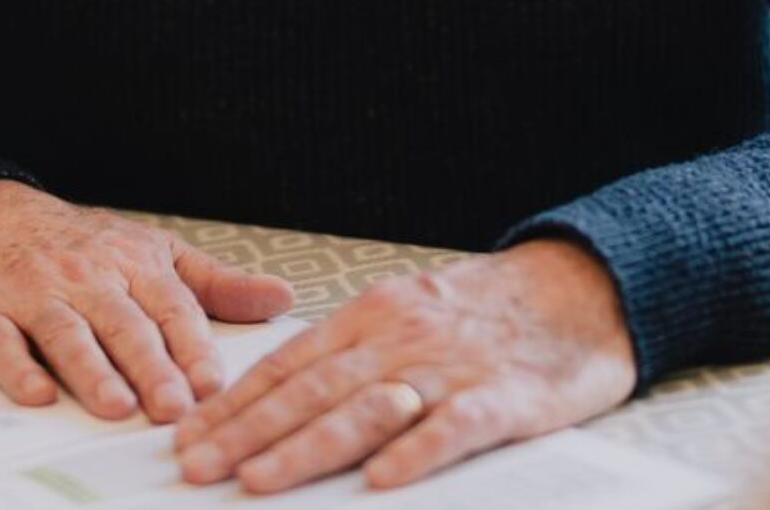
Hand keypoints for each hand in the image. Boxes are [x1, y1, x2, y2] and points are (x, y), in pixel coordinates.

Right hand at [0, 181, 295, 422]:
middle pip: (123, 325)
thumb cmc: (78, 245)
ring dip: (92, 370)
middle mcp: (86, 279)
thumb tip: (282, 298)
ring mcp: (34, 295)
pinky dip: (17, 369)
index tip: (214, 384)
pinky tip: (37, 394)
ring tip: (117, 405)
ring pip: (66, 334)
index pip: (171, 307)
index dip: (194, 347)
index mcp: (132, 265)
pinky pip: (1, 342)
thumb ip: (215, 285)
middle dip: (151, 367)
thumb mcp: (153, 253)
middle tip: (174, 407)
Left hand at [171, 238, 637, 493]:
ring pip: (366, 411)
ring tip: (258, 481)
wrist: (582, 287)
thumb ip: (356, 351)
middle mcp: (401, 338)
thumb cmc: (490, 312)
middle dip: (246, 433)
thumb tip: (286, 396)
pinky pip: (454, 427)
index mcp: (373, 315)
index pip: (289, 363)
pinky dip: (416, 453)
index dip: (234, 403)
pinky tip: (381, 481)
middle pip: (312, 390)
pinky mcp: (505, 397)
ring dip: (307, 448)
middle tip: (194, 468)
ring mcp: (451, 367)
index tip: (186, 436)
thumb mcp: (411, 312)